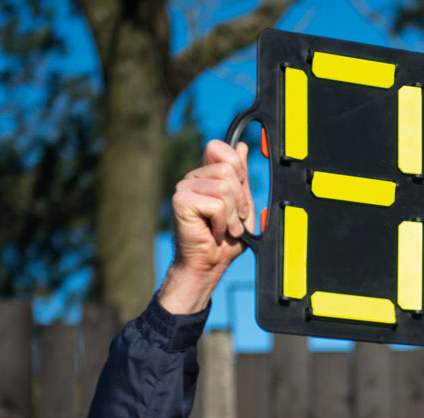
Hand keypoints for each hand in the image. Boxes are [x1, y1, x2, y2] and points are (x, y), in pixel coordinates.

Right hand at [158, 139, 255, 314]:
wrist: (209, 265)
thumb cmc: (225, 241)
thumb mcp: (242, 207)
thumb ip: (242, 179)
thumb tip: (242, 147)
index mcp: (207, 176)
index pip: (219, 148)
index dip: (236, 165)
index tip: (240, 190)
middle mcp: (194, 178)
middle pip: (227, 169)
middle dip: (239, 199)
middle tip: (235, 220)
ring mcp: (184, 188)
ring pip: (223, 188)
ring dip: (231, 215)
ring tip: (226, 229)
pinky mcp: (181, 201)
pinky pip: (215, 204)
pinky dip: (221, 223)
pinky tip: (214, 232)